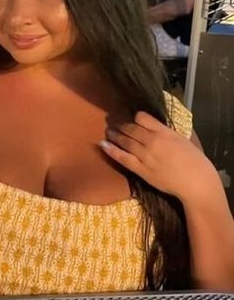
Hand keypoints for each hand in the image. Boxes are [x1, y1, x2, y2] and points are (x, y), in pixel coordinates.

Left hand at [99, 111, 219, 202]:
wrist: (195, 181)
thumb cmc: (194, 161)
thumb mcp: (182, 140)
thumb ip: (167, 133)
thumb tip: (155, 129)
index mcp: (164, 131)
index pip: (143, 118)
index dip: (136, 117)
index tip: (133, 119)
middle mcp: (152, 140)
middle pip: (131, 128)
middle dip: (122, 125)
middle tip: (114, 124)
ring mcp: (145, 155)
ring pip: (125, 141)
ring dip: (115, 135)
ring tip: (108, 132)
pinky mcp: (141, 169)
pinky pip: (122, 157)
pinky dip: (111, 150)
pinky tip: (103, 145)